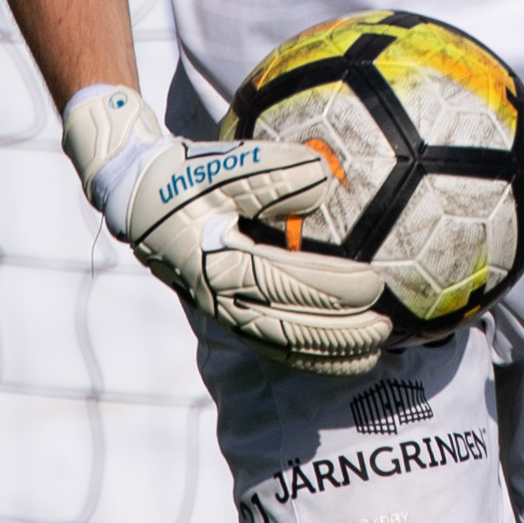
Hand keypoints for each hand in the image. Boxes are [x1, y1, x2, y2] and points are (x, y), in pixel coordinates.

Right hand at [61, 86, 396, 373]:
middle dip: (341, 332)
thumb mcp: (225, 166)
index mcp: (221, 260)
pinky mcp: (222, 316)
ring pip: (280, 344)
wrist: (137, 199)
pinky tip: (338, 356)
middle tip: (386, 327)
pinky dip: (306, 354)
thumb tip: (328, 179)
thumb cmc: (186, 176)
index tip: (377, 283)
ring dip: (328, 352)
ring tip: (373, 352)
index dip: (335, 286)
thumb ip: (275, 171)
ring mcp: (219, 312)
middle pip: (290, 327)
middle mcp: (219, 296)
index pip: (289, 281)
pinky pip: (269, 344)